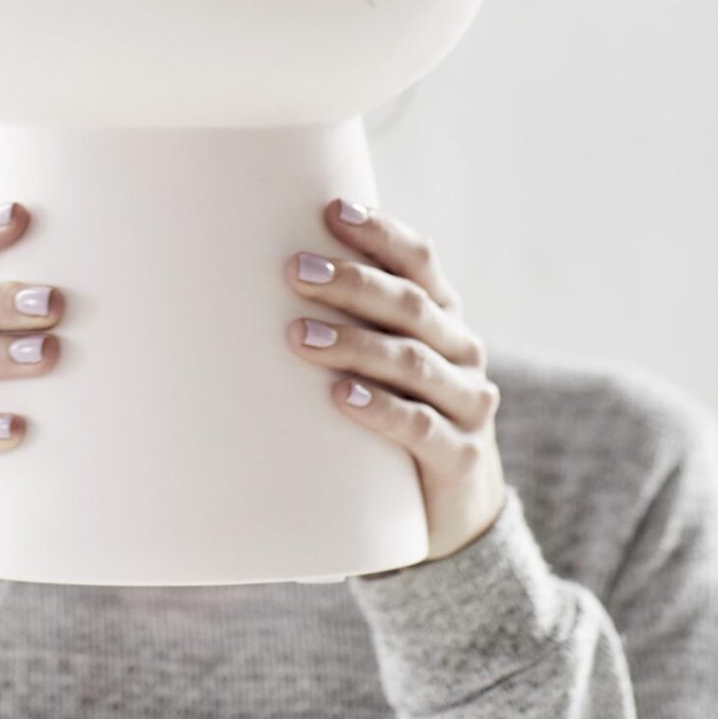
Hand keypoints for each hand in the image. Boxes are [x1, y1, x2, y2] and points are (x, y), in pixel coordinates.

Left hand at [287, 199, 504, 561]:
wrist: (450, 509)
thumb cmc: (395, 409)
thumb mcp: (381, 359)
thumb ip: (346, 318)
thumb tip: (251, 268)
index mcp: (443, 314)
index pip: (418, 260)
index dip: (380, 232)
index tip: (331, 209)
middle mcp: (461, 349)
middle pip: (409, 305)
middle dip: (351, 282)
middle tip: (293, 269)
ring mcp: (466, 403)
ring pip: (411, 361)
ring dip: (353, 344)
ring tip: (299, 336)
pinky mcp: (459, 456)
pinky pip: (420, 427)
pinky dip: (381, 408)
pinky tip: (342, 396)